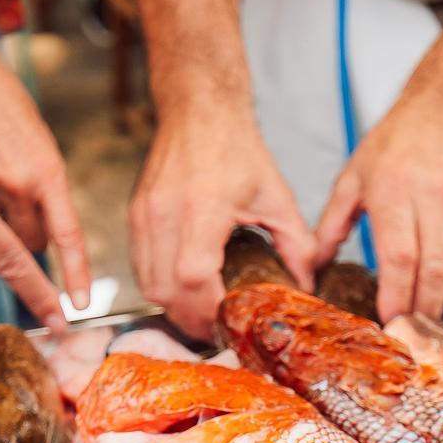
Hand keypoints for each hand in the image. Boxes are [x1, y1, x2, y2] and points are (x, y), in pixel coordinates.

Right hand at [130, 99, 315, 339]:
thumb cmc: (236, 149)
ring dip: (173, 308)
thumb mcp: (277, 196)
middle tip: (217, 332)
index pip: (193, 277)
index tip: (230, 323)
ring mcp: (144, 215)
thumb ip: (297, 245)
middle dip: (192, 320)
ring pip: (148, 285)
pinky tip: (183, 290)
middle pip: (165, 291)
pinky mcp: (135, 216)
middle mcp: (165, 214)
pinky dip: (160, 287)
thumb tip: (307, 286)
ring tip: (201, 316)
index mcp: (202, 208)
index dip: (209, 310)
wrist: (199, 111)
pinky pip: (140, 267)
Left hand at [315, 92, 442, 323]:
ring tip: (425, 293)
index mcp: (393, 190)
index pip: (400, 256)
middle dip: (421, 307)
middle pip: (435, 269)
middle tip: (408, 326)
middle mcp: (432, 196)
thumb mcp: (351, 179)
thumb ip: (330, 227)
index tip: (388, 318)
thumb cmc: (394, 145)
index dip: (395, 295)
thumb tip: (314, 268)